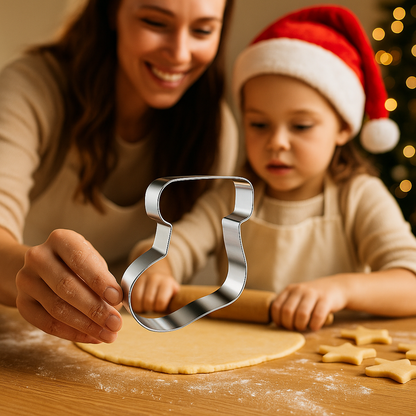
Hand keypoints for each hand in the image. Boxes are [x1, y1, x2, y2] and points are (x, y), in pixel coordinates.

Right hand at [15, 229, 122, 343]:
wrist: (43, 267)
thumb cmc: (77, 264)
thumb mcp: (92, 261)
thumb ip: (104, 279)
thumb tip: (116, 304)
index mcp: (61, 240)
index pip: (80, 260)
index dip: (99, 281)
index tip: (117, 298)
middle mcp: (39, 257)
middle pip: (67, 286)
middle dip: (95, 308)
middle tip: (116, 323)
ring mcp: (26, 280)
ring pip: (57, 308)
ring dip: (86, 325)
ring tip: (109, 334)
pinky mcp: (22, 302)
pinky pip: (47, 323)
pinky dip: (72, 333)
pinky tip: (92, 337)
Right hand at [131, 270, 179, 312]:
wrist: (157, 273)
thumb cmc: (167, 291)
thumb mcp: (174, 295)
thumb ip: (175, 306)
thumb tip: (175, 320)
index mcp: (167, 282)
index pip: (161, 301)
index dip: (160, 309)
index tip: (161, 309)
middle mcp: (155, 278)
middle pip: (148, 301)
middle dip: (149, 310)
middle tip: (152, 310)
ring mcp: (143, 278)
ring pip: (137, 300)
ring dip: (140, 308)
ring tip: (145, 308)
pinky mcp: (133, 281)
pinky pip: (129, 297)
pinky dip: (133, 304)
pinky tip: (138, 305)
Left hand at [270, 277, 347, 330]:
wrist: (336, 287)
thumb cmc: (313, 298)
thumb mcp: (298, 297)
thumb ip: (288, 306)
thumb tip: (279, 324)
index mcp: (289, 289)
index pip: (276, 306)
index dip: (278, 320)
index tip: (283, 326)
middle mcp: (299, 289)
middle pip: (287, 311)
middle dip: (289, 325)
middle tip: (295, 328)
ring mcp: (313, 293)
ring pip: (301, 314)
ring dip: (301, 325)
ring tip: (305, 327)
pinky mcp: (326, 299)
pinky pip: (317, 316)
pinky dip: (315, 325)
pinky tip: (315, 326)